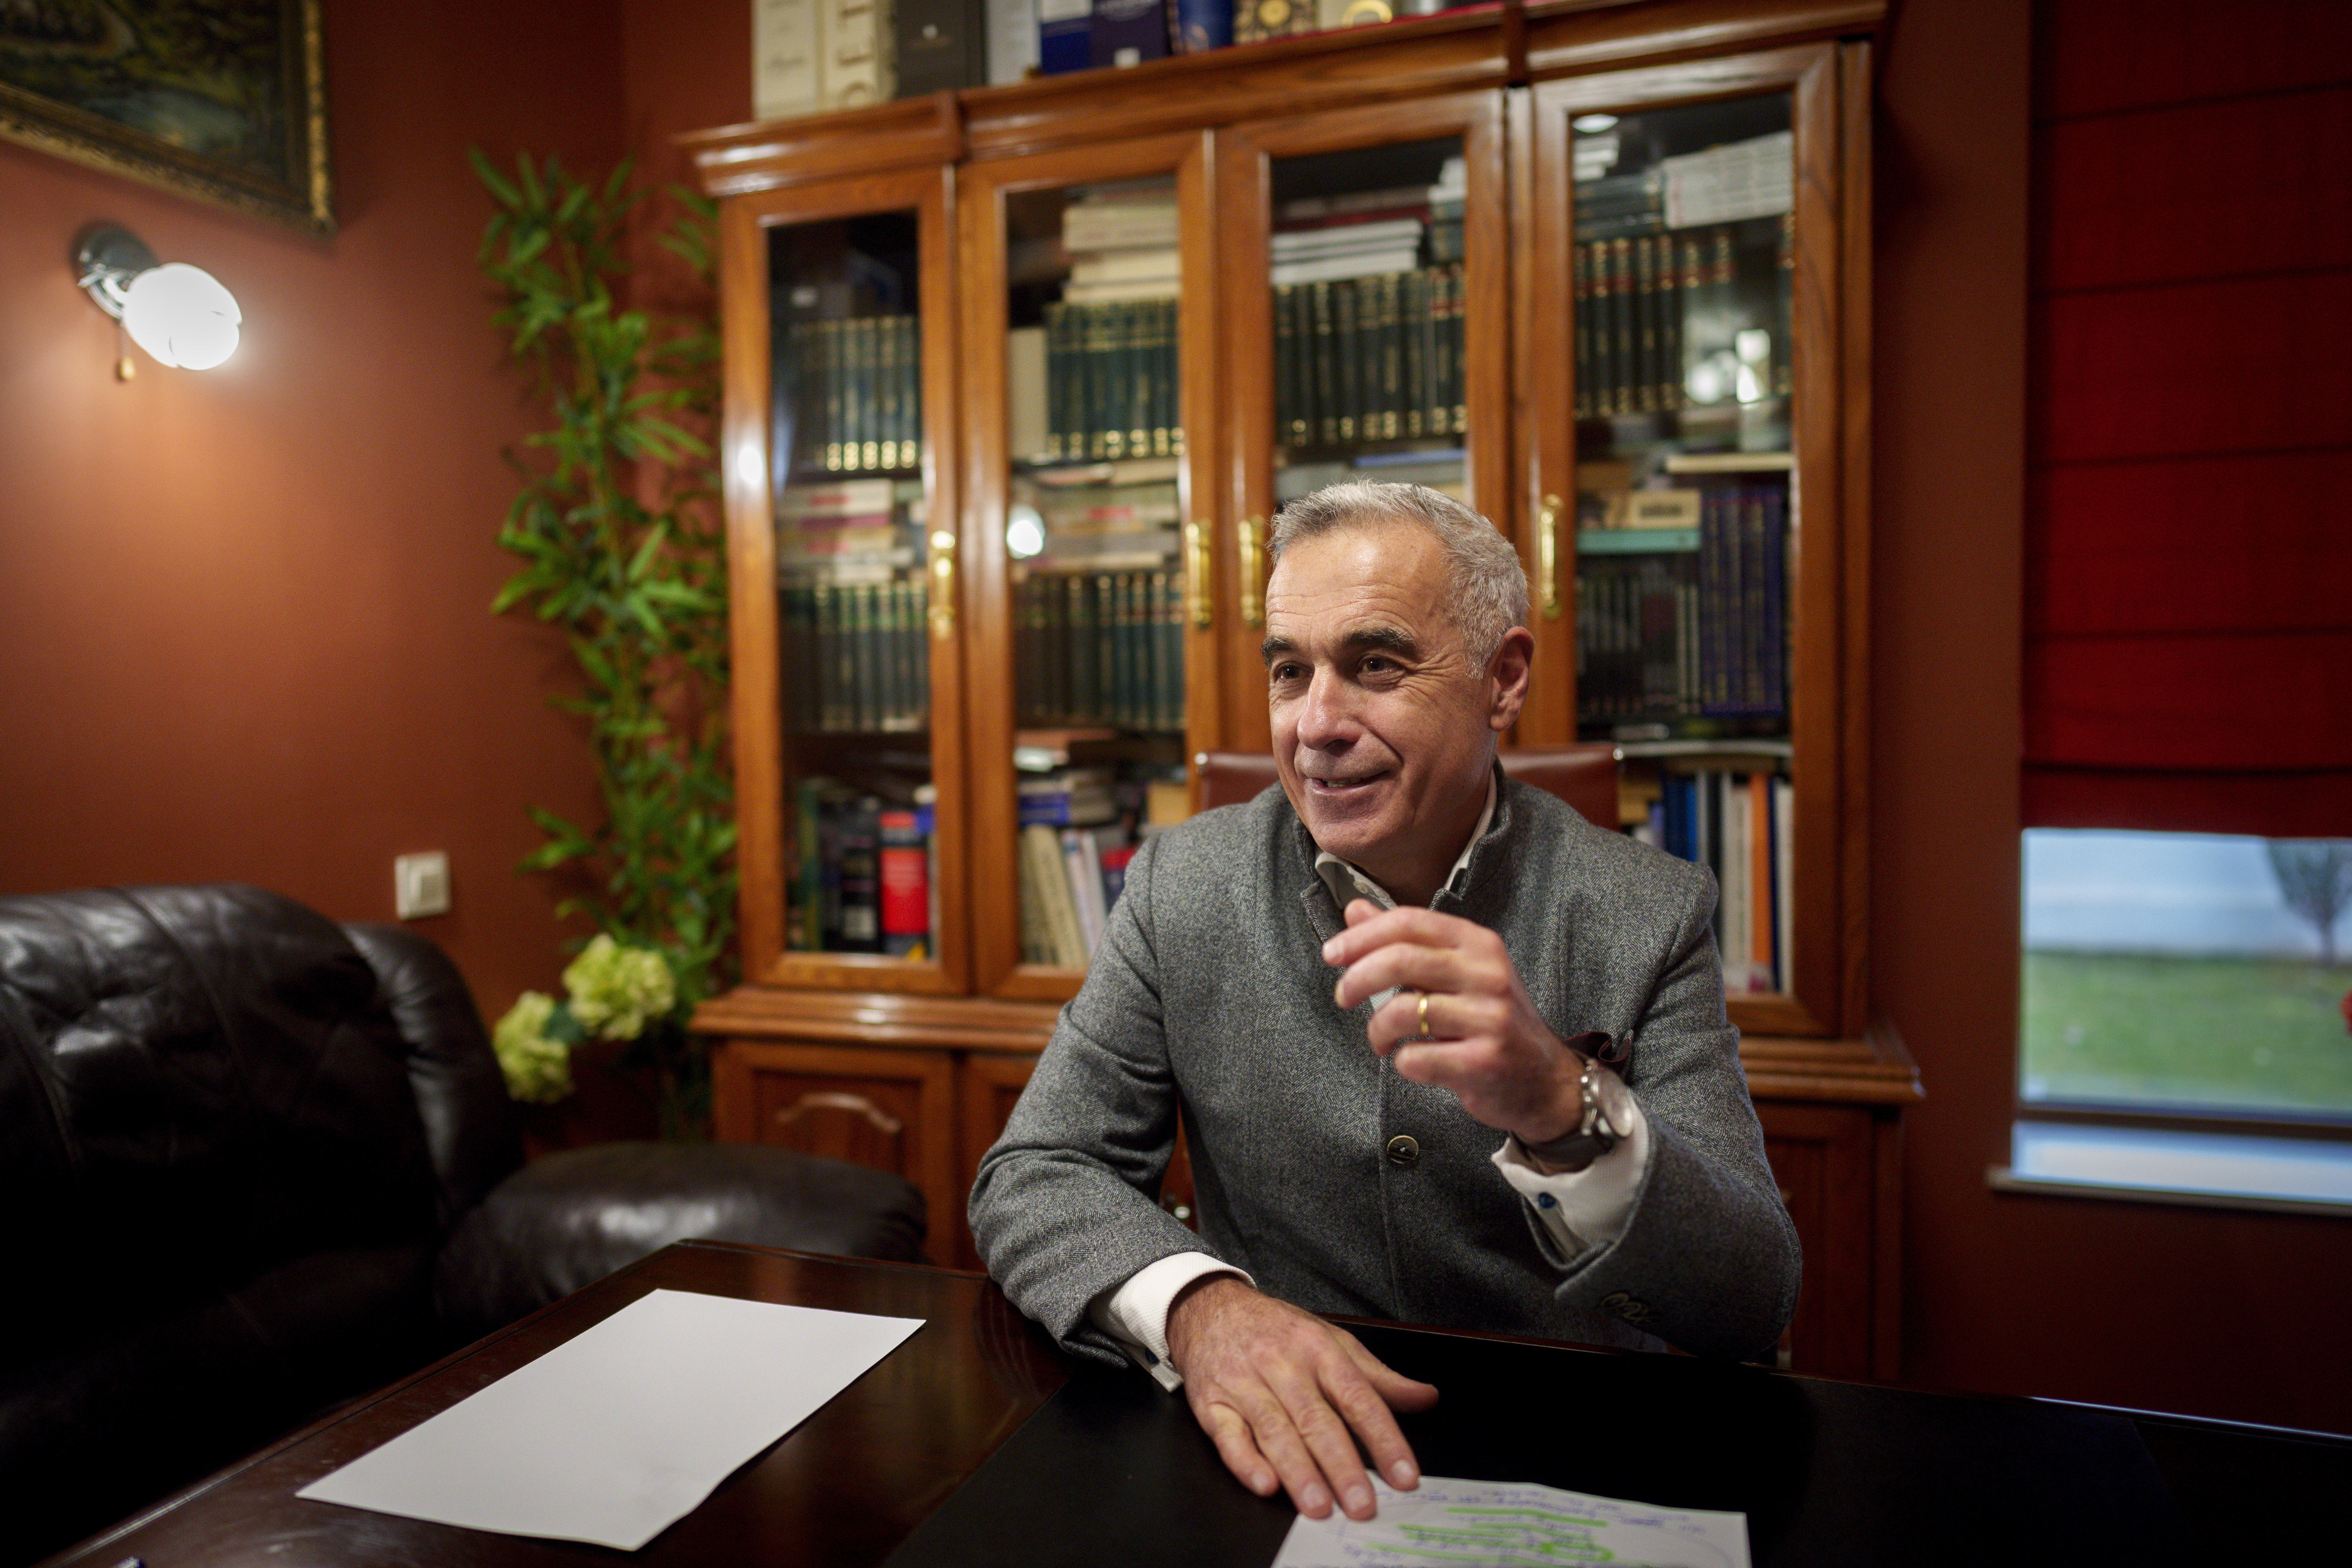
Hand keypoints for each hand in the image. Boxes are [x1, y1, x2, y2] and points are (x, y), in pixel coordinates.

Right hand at [1165, 1274, 1437, 1519]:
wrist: (1210, 1307)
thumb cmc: (1278, 1331)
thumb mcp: (1332, 1342)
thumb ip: (1379, 1378)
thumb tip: (1426, 1398)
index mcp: (1319, 1350)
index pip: (1358, 1397)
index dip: (1384, 1438)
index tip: (1404, 1475)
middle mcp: (1282, 1365)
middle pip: (1316, 1419)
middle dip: (1341, 1465)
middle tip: (1362, 1503)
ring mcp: (1244, 1384)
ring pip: (1275, 1430)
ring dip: (1298, 1471)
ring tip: (1319, 1505)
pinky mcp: (1211, 1404)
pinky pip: (1227, 1436)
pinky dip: (1245, 1462)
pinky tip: (1265, 1483)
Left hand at [1324, 899, 1587, 1144]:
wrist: (1546, 1082)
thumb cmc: (1491, 1022)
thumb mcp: (1457, 972)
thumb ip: (1407, 942)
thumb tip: (1354, 910)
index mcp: (1478, 944)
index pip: (1410, 922)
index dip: (1362, 936)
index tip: (1332, 954)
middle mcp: (1488, 974)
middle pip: (1401, 960)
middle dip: (1356, 979)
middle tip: (1341, 997)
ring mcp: (1490, 1018)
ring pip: (1404, 1011)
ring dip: (1376, 1029)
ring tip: (1381, 1040)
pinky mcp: (1484, 1061)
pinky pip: (1416, 1058)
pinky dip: (1402, 1062)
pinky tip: (1412, 1061)